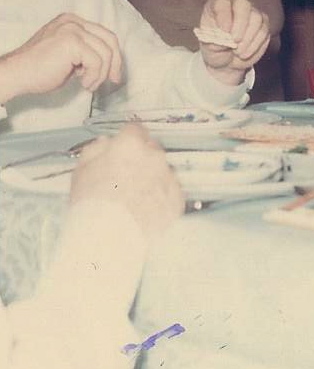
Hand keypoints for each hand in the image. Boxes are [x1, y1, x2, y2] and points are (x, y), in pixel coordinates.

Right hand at [0, 13, 122, 97]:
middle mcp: (73, 21)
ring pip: (105, 53)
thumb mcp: (68, 55)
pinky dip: (94, 76)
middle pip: (110, 40)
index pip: (105, 35)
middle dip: (115, 63)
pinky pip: (97, 62)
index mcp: (72, 21)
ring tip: (88, 84)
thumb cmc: (39, 70)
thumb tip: (111, 62)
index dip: (114, 55)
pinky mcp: (72, 41)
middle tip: (113, 81)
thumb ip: (86, 51)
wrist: (16, 74)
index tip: (114, 74)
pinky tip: (82, 83)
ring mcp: (72, 29)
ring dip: (100, 74)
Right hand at [70, 125, 183, 239]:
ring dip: (152, 179)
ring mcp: (168, 177)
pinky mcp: (177, 198)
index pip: (135, 130)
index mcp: (130, 145)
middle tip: (125, 178)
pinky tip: (144, 209)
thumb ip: (96, 150)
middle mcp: (154, 157)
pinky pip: (171, 192)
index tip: (126, 147)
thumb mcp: (81, 171)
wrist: (108, 238)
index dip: (128, 139)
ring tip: (133, 199)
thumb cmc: (92, 206)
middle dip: (140, 160)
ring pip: (162, 171)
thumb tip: (106, 143)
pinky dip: (161, 197)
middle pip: (151, 150)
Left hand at [198, 0, 269, 84]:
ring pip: (257, 18)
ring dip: (248, 38)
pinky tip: (245, 53)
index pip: (221, 2)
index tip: (223, 31)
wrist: (226, 59)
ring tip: (237, 52)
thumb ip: (215, 41)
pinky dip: (255, 45)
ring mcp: (252, 12)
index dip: (223, 16)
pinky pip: (264, 31)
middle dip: (240, 24)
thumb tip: (227, 39)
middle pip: (242, 4)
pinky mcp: (263, 24)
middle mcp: (235, 3)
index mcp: (217, 4)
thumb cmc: (215, 48)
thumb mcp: (208, 46)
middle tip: (235, 41)